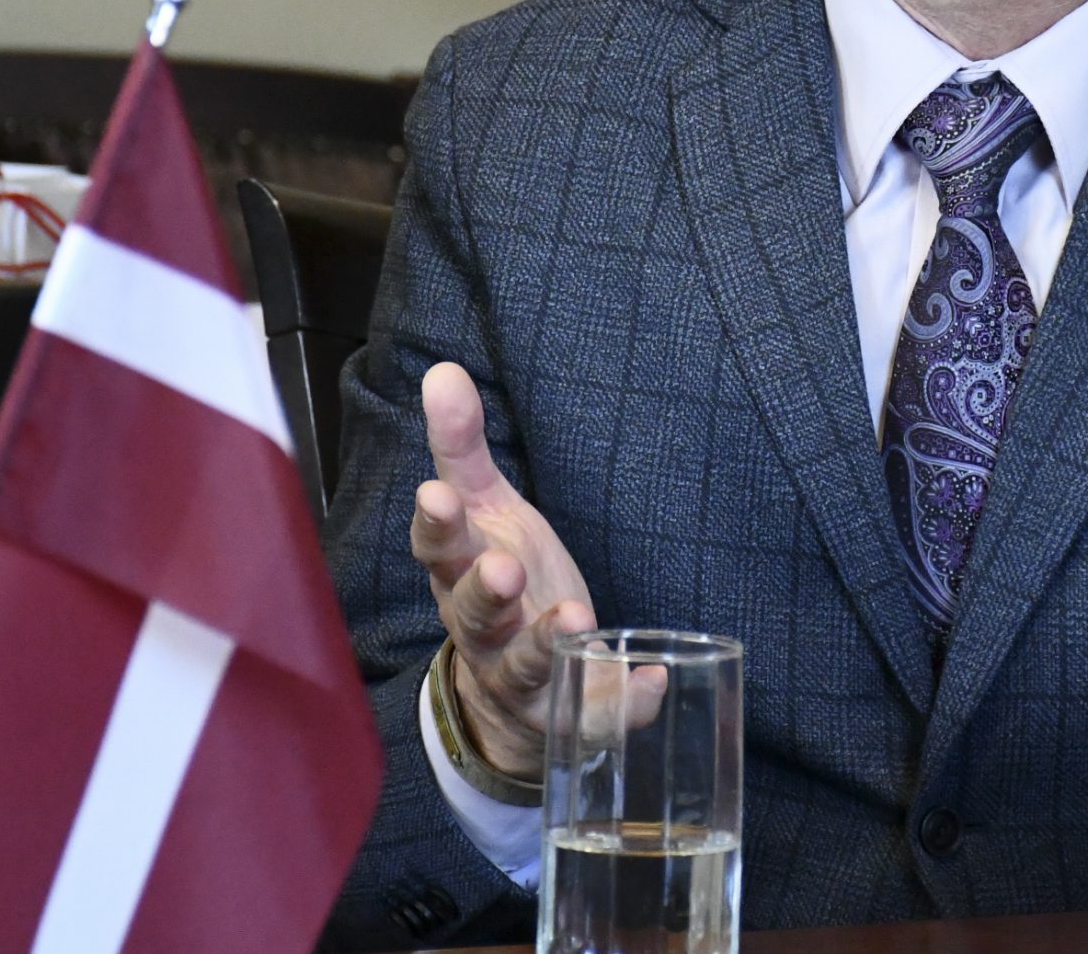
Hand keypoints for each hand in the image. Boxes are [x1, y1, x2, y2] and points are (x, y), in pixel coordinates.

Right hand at [411, 361, 595, 780]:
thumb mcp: (487, 512)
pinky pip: (597, 715)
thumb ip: (464, 448)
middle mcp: (484, 633)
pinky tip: (651, 682)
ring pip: (525, 668)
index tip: (437, 496)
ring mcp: (526, 679)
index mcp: (460, 575)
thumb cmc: (500, 579)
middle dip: (485, 594)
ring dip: (546, 646)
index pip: (438, 549)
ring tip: (575, 622)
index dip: (436, 526)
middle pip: (472, 616)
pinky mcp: (573, 714)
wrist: (514, 698)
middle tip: (503, 568)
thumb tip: (443, 372)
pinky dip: (625, 703)